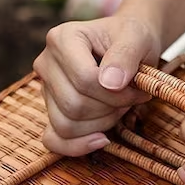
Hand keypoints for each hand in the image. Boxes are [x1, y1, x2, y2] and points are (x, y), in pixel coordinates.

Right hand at [33, 15, 161, 155]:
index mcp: (61, 39)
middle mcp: (46, 63)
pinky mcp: (50, 111)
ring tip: (118, 107)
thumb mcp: (137, 38)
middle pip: (74, 106)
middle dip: (110, 109)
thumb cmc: (131, 39)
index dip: (117, 94)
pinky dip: (77, 146)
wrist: (127, 45)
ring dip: (101, 124)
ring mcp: (45, 90)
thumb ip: (125, 55)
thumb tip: (110, 83)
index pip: (85, 80)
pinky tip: (102, 139)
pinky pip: (53, 140)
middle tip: (130, 98)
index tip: (139, 89)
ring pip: (66, 126)